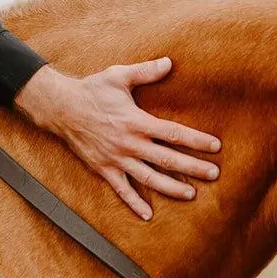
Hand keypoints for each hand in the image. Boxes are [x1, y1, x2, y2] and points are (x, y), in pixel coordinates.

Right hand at [14, 58, 220, 219]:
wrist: (61, 107)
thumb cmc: (92, 90)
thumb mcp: (118, 76)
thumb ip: (145, 71)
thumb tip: (169, 62)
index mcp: (136, 121)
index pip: (173, 134)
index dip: (196, 141)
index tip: (215, 146)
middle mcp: (129, 143)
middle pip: (167, 159)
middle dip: (193, 168)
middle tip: (214, 174)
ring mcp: (116, 159)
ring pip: (149, 178)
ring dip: (171, 188)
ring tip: (191, 194)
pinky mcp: (104, 168)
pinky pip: (121, 190)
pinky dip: (134, 203)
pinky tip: (148, 214)